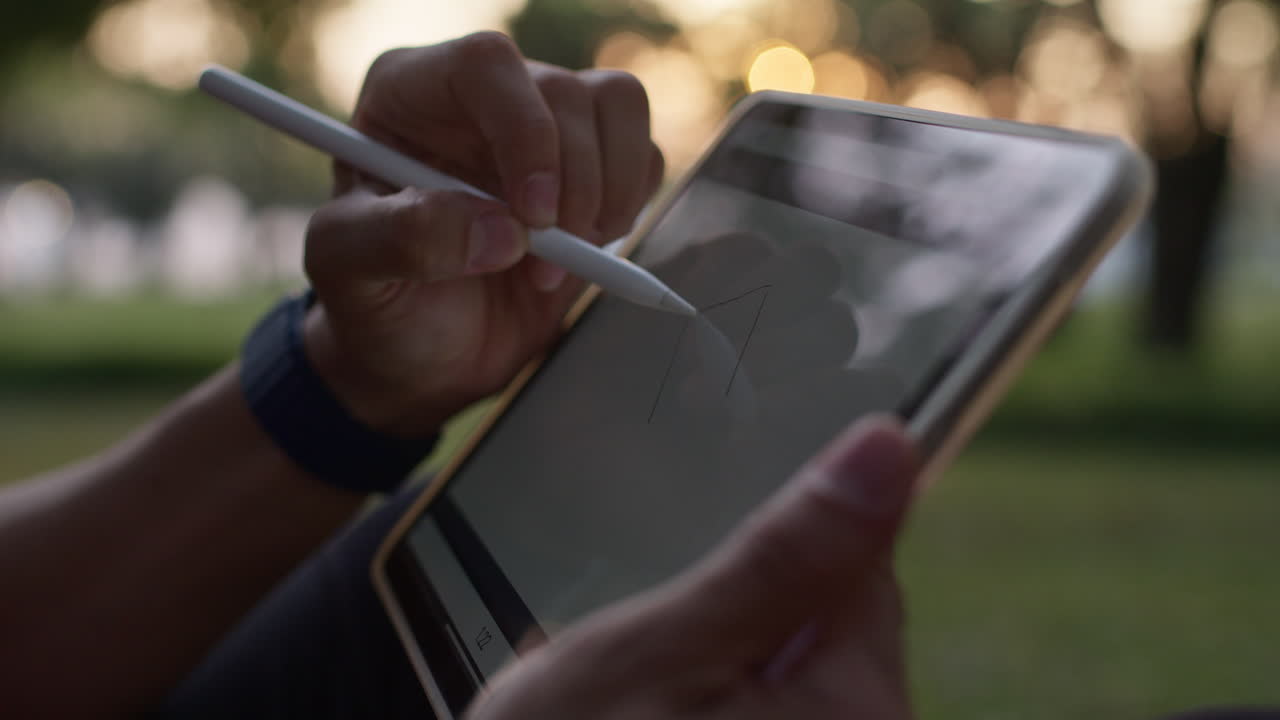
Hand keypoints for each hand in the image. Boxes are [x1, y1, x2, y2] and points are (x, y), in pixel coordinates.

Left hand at [302, 33, 664, 435]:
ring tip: (562, 259)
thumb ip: (404, 239)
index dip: (524, 131)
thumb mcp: (350, 272)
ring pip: (617, 106)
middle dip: (572, 186)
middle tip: (544, 260)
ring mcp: (543, 130)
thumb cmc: (377, 304)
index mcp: (411, 96)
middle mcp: (482, 99)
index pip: (485, 67)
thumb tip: (499, 229)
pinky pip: (644, 155)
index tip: (533, 213)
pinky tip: (584, 253)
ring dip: (609, 192)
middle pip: (563, 92)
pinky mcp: (592, 168)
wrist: (426, 354)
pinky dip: (629, 206)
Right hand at [467, 417, 917, 719]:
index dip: (782, 550)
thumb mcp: (656, 651)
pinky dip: (719, 709)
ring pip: (792, 677)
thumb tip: (889, 450)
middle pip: (833, 632)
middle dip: (750, 621)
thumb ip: (781, 556)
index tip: (713, 564)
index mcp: (859, 716)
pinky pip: (764, 712)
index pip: (867, 571)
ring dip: (726, 669)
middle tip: (659, 659)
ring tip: (646, 706)